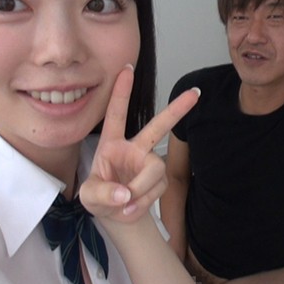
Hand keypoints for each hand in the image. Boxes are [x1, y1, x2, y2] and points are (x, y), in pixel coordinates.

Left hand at [80, 64, 198, 223]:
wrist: (115, 215)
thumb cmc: (98, 196)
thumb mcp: (89, 196)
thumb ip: (103, 193)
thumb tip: (125, 194)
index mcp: (112, 144)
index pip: (116, 114)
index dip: (121, 91)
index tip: (127, 68)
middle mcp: (134, 149)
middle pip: (157, 126)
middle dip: (176, 110)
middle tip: (195, 93)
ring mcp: (149, 163)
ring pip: (155, 169)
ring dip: (140, 190)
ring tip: (124, 205)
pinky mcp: (160, 180)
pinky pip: (157, 189)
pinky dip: (143, 203)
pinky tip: (130, 209)